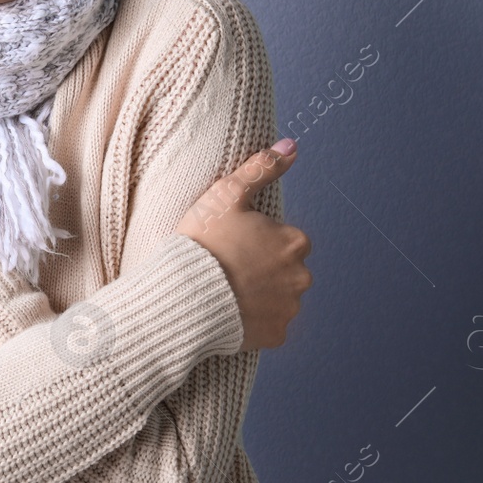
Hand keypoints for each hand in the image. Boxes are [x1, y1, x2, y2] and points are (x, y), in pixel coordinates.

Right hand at [175, 138, 311, 350]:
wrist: (182, 296)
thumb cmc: (202, 243)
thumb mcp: (226, 195)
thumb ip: (261, 169)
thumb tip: (292, 146)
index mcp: (293, 242)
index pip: (287, 240)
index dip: (259, 241)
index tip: (235, 244)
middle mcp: (300, 277)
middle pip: (286, 270)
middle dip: (264, 269)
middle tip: (229, 267)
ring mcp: (289, 309)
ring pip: (279, 298)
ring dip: (261, 295)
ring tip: (226, 290)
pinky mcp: (276, 336)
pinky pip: (269, 327)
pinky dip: (254, 322)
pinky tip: (230, 313)